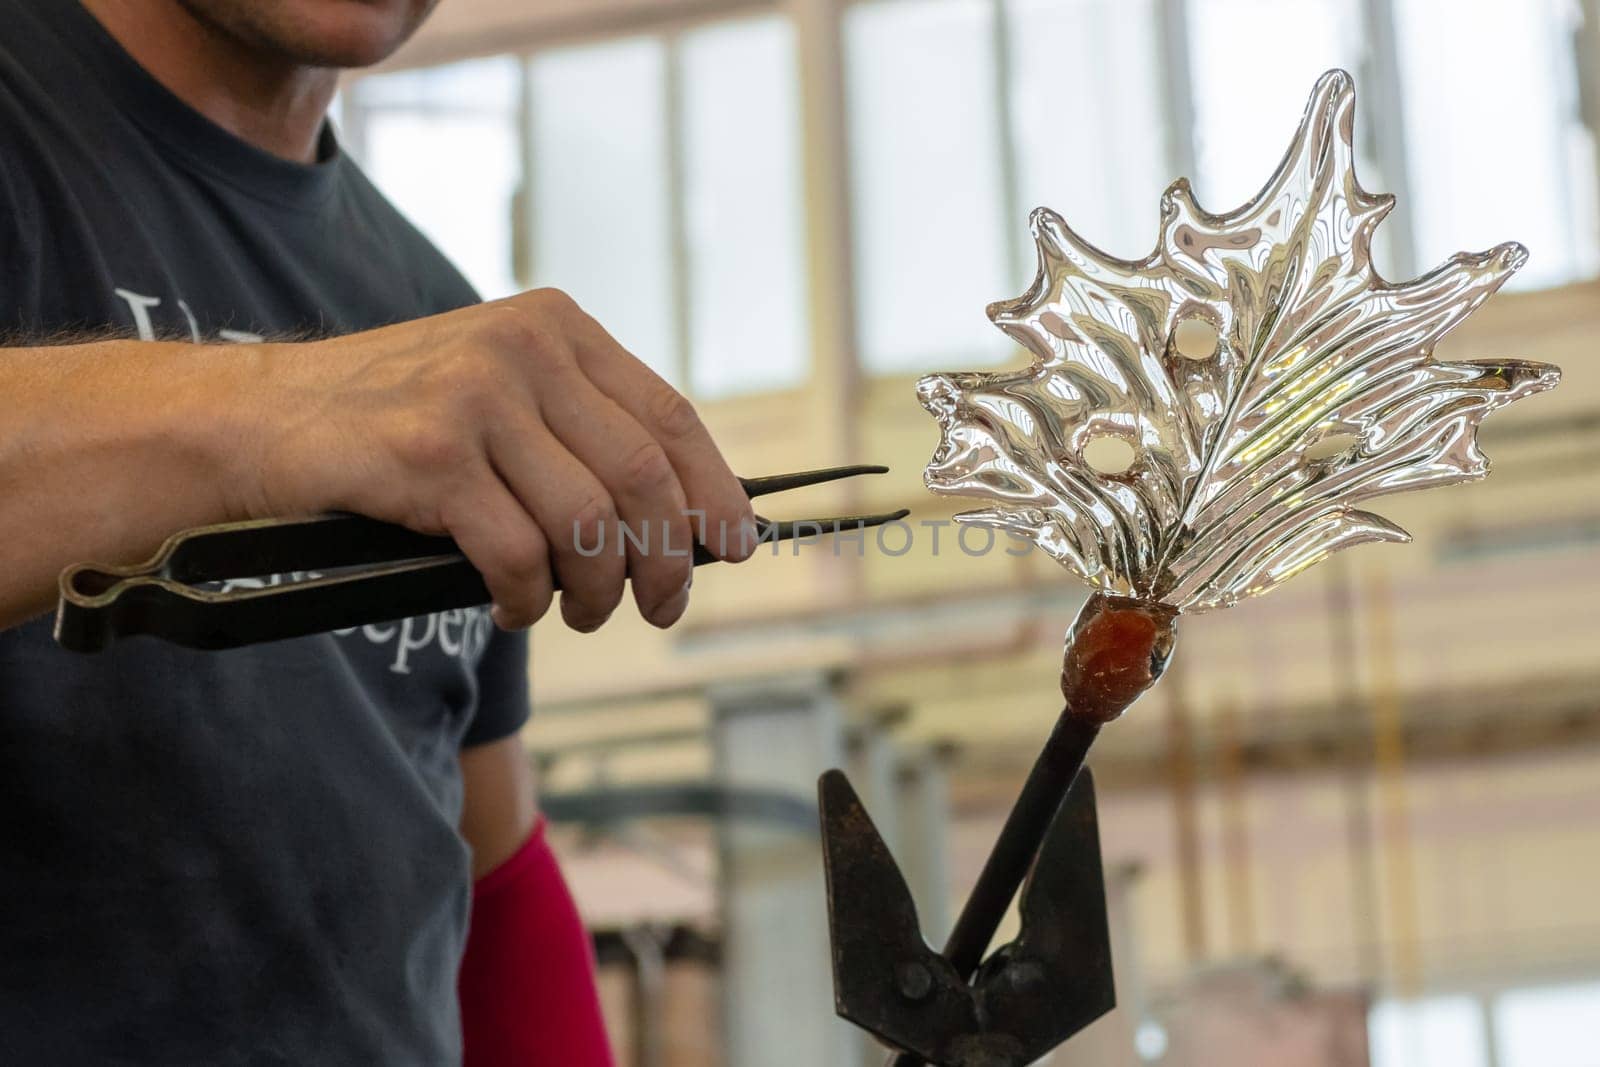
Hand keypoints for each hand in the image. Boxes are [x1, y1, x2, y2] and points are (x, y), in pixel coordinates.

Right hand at [242, 289, 754, 631]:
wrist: (262, 418)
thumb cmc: (394, 422)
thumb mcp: (498, 392)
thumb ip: (580, 431)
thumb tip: (683, 520)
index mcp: (556, 328)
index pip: (670, 415)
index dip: (715, 490)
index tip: (734, 545)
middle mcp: (524, 351)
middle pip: (644, 476)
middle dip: (666, 559)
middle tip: (660, 606)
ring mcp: (477, 398)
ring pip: (590, 523)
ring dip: (597, 591)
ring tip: (576, 613)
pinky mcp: (430, 455)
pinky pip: (521, 554)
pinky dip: (529, 598)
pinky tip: (514, 606)